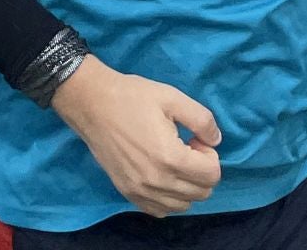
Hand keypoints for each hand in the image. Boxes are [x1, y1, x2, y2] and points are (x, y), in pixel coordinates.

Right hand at [52, 58, 221, 216]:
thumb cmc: (132, 97)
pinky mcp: (127, 193)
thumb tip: (215, 141)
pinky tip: (160, 175)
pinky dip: (168, 198)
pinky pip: (160, 210)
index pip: (213, 174)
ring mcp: (141, 190)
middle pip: (202, 193)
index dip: (210, 154)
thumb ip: (202, 119)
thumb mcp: (172, 97)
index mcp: (171, 157)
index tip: (194, 139)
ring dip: (186, 185)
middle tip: (185, 148)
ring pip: (183, 205)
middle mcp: (157, 181)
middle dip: (201, 170)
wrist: (91, 103)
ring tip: (171, 161)